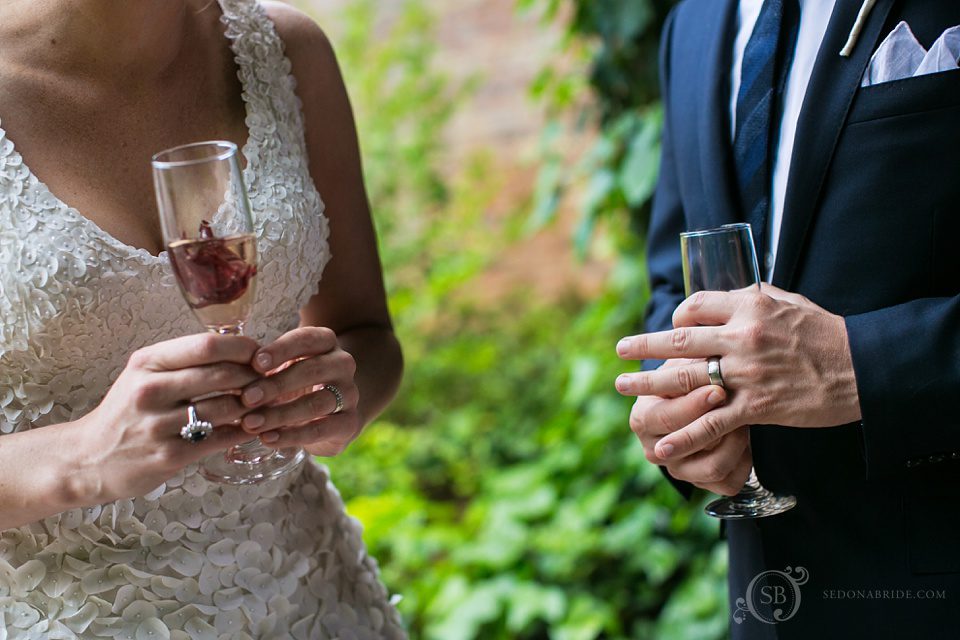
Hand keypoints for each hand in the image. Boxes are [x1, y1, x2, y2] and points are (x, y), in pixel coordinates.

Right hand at [74, 333, 260, 502]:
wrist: (89, 458)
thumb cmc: (127, 411)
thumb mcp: (145, 374)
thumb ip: (185, 361)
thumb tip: (241, 348)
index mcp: (147, 362)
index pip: (208, 345)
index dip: (244, 348)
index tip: (260, 355)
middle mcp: (150, 390)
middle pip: (223, 374)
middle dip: (255, 377)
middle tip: (269, 381)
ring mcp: (159, 425)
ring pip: (227, 407)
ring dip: (254, 405)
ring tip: (264, 404)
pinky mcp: (169, 455)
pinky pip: (221, 438)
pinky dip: (243, 431)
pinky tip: (250, 427)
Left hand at [238, 326, 359, 455]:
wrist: (326, 412)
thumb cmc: (292, 382)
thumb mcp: (279, 367)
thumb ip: (261, 367)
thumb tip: (228, 372)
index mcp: (325, 342)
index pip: (307, 338)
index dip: (281, 350)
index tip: (255, 363)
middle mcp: (343, 364)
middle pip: (313, 370)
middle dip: (276, 385)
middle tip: (246, 399)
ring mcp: (350, 394)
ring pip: (318, 402)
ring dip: (281, 414)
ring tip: (251, 423)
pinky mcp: (350, 423)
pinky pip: (322, 429)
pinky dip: (293, 436)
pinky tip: (268, 438)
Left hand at [618, 285, 859, 460]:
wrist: (861, 369)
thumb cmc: (825, 333)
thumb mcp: (787, 302)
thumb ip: (752, 300)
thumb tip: (725, 297)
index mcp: (748, 306)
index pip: (695, 306)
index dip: (678, 317)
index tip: (672, 328)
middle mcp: (741, 336)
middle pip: (680, 340)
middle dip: (644, 346)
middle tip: (620, 350)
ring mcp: (746, 373)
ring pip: (686, 379)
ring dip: (649, 385)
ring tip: (622, 386)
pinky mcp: (756, 406)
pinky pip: (711, 422)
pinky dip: (684, 436)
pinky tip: (662, 446)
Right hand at [620, 360, 750, 494]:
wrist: (702, 404)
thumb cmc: (692, 377)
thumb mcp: (685, 365)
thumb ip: (689, 358)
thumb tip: (693, 336)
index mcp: (642, 419)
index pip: (664, 417)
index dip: (693, 404)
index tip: (718, 390)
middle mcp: (654, 449)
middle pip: (683, 446)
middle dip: (713, 425)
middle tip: (737, 407)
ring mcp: (678, 470)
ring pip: (711, 466)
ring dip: (732, 442)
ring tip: (745, 420)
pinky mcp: (703, 483)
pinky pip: (728, 482)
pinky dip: (743, 461)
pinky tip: (747, 439)